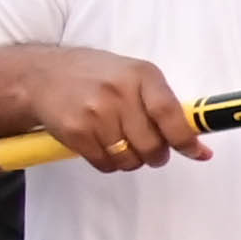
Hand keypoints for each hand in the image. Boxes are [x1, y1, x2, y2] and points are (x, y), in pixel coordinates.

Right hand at [14, 47, 206, 174]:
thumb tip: (195, 139)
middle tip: (152, 152)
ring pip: (129, 159)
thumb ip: (162, 103)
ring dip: (131, 161)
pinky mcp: (76, 131)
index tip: (197, 153)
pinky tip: (101, 146)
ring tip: (121, 144)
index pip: (170, 114)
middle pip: (152, 145)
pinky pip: (105, 164)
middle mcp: (119, 92)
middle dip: (156, 156)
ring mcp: (95, 112)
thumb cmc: (97, 77)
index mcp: (142, 75)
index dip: (185, 139)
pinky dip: (109, 163)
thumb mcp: (133, 75)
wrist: (43, 75)